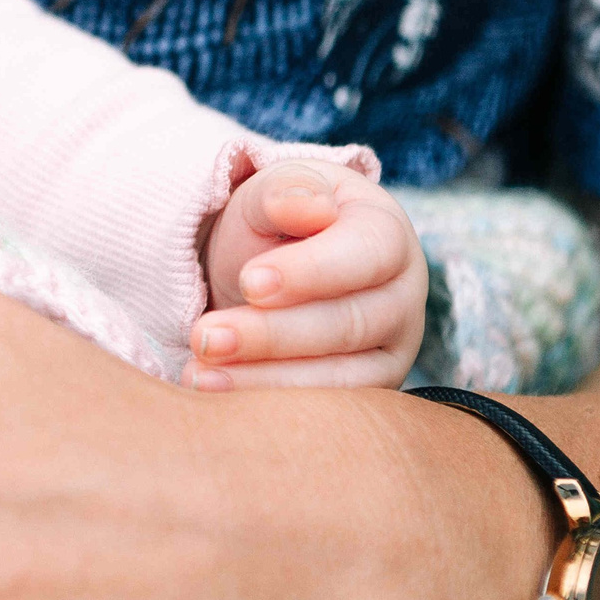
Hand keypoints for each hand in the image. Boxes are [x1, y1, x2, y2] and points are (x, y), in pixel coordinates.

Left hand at [190, 158, 426, 391]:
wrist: (272, 259)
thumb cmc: (277, 219)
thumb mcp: (273, 192)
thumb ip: (286, 192)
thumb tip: (311, 207)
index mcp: (387, 233)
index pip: (366, 254)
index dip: (311, 271)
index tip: (250, 282)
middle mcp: (401, 295)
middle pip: (349, 323)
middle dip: (271, 334)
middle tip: (204, 337)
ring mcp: (391, 347)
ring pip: (340, 376)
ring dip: (264, 378)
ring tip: (198, 371)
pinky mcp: (367, 387)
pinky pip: (326, 407)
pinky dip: (267, 401)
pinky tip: (212, 390)